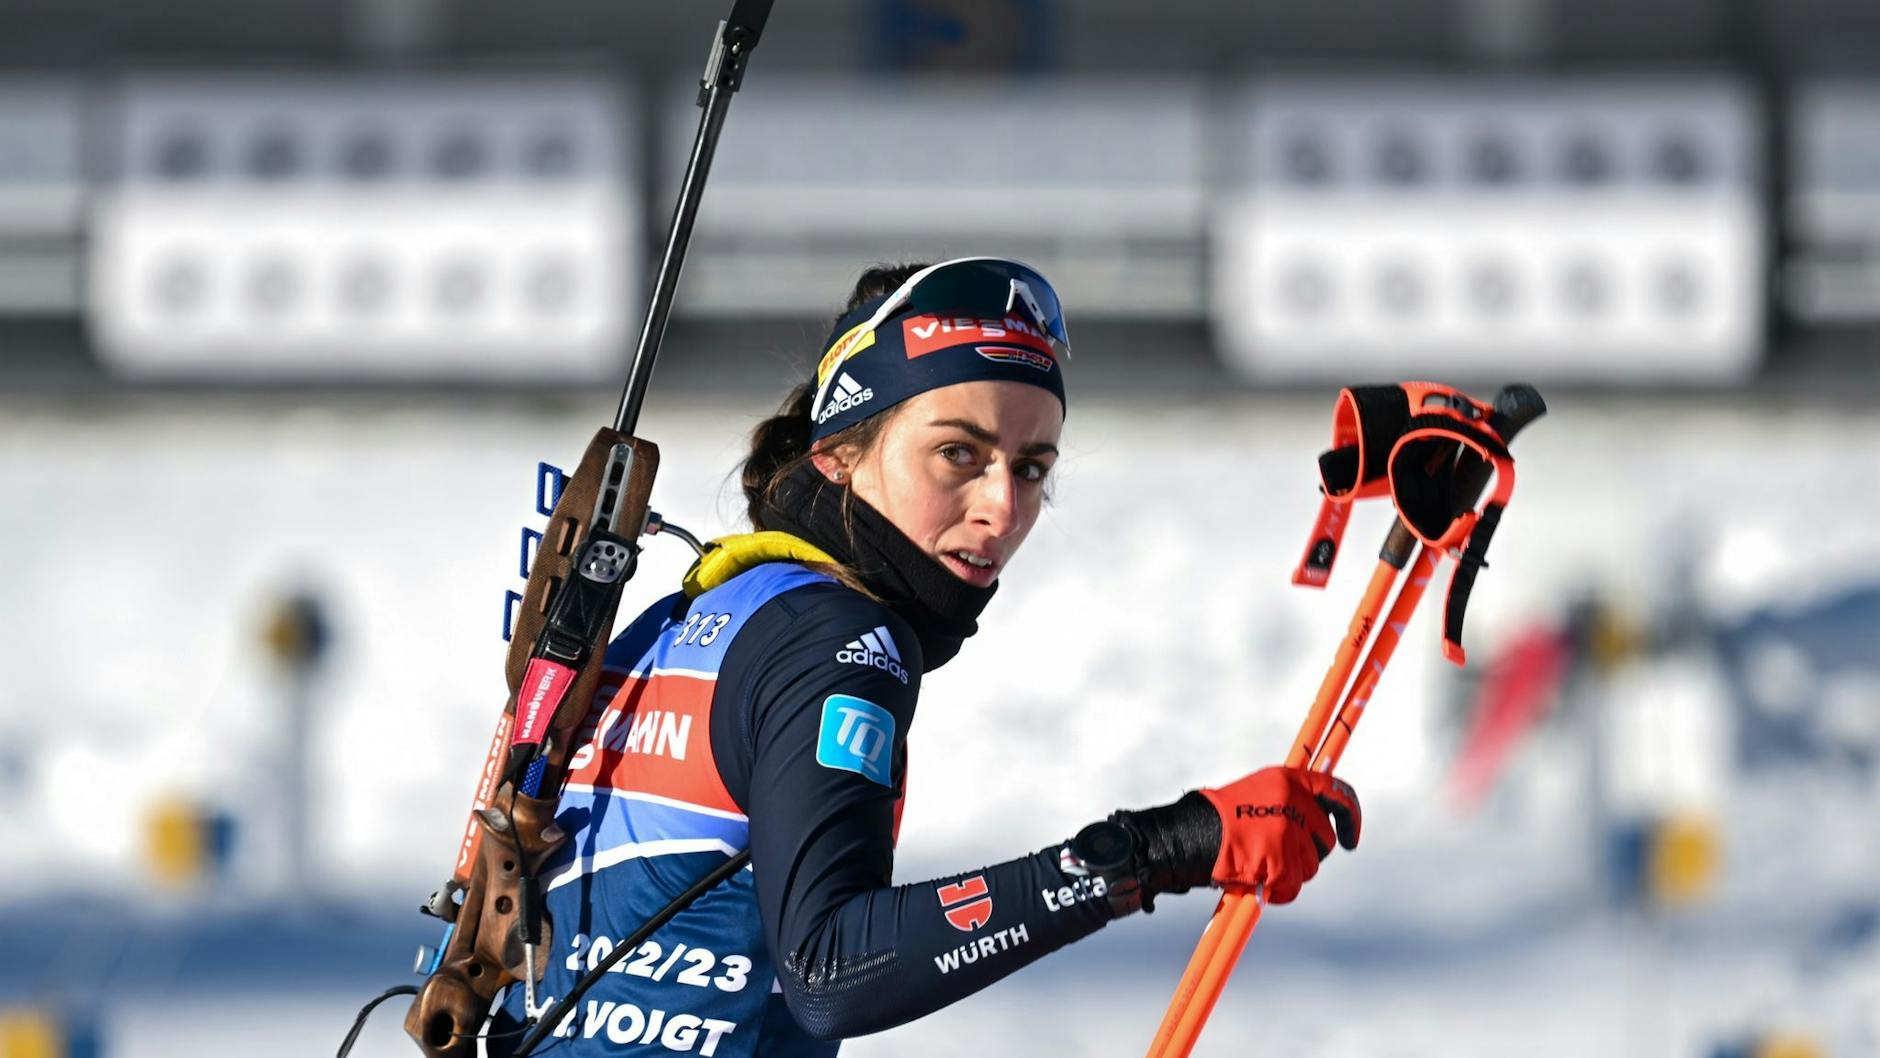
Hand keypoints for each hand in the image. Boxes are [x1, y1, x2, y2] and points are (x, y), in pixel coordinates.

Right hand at [1198, 767, 1360, 903]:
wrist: (1188, 835)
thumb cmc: (1218, 820)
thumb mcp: (1258, 794)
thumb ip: (1289, 802)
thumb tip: (1316, 823)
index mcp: (1287, 780)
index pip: (1337, 793)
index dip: (1351, 818)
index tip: (1351, 839)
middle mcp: (1293, 802)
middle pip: (1325, 839)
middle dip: (1309, 854)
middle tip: (1282, 859)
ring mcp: (1288, 831)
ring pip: (1310, 867)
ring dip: (1290, 874)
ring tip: (1259, 866)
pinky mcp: (1280, 860)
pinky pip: (1292, 886)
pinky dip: (1278, 892)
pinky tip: (1257, 882)